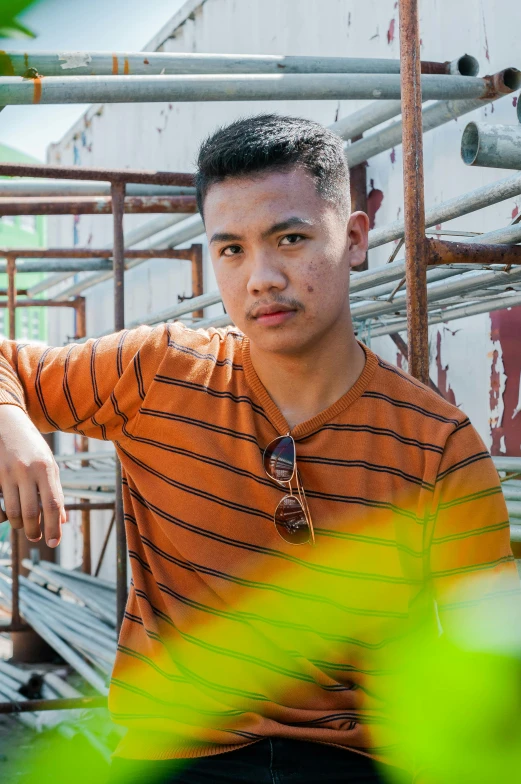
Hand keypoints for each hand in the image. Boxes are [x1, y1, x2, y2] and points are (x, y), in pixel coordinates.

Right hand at [0, 406, 65, 546]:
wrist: (7, 423)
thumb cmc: (32, 447)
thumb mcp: (49, 464)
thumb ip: (56, 491)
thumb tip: (62, 520)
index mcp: (45, 468)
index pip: (52, 504)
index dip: (54, 527)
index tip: (54, 543)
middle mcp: (26, 471)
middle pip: (31, 513)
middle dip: (34, 531)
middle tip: (36, 537)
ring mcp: (7, 472)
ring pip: (12, 512)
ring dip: (19, 525)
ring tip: (24, 526)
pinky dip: (2, 515)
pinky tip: (7, 515)